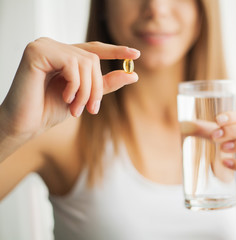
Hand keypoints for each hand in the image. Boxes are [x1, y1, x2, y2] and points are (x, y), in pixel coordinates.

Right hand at [0, 37, 139, 138]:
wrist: (25, 124)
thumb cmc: (50, 109)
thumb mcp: (84, 96)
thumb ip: (106, 84)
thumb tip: (133, 75)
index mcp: (64, 55)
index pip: (94, 48)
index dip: (115, 51)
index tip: (135, 54)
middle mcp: (54, 46)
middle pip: (93, 58)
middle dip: (97, 87)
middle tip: (92, 109)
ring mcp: (44, 46)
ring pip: (86, 62)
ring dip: (87, 91)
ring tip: (76, 108)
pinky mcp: (37, 51)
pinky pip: (72, 64)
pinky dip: (75, 85)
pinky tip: (65, 98)